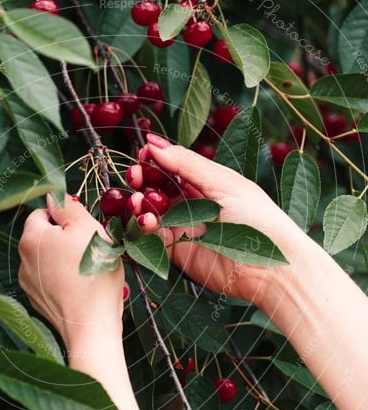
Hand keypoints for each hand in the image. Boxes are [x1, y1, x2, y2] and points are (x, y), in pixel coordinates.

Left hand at [18, 194, 124, 350]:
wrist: (92, 325)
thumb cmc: (93, 273)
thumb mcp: (88, 228)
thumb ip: (69, 208)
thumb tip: (55, 196)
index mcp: (30, 238)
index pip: (43, 213)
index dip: (66, 218)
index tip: (85, 230)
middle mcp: (22, 260)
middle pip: (46, 237)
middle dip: (67, 239)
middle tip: (91, 249)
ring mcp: (29, 284)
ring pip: (50, 260)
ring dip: (66, 260)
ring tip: (88, 271)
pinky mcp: (39, 302)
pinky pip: (52, 281)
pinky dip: (65, 280)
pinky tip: (82, 288)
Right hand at [146, 133, 309, 306]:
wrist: (272, 267)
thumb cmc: (259, 219)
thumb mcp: (224, 183)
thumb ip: (187, 164)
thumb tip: (155, 142)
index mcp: (208, 184)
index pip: (173, 168)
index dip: (156, 160)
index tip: (144, 151)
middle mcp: (193, 206)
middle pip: (157, 189)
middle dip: (143, 180)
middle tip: (136, 175)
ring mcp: (184, 230)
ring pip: (150, 213)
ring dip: (138, 204)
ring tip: (137, 200)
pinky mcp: (178, 254)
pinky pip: (152, 239)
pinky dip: (143, 228)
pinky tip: (146, 219)